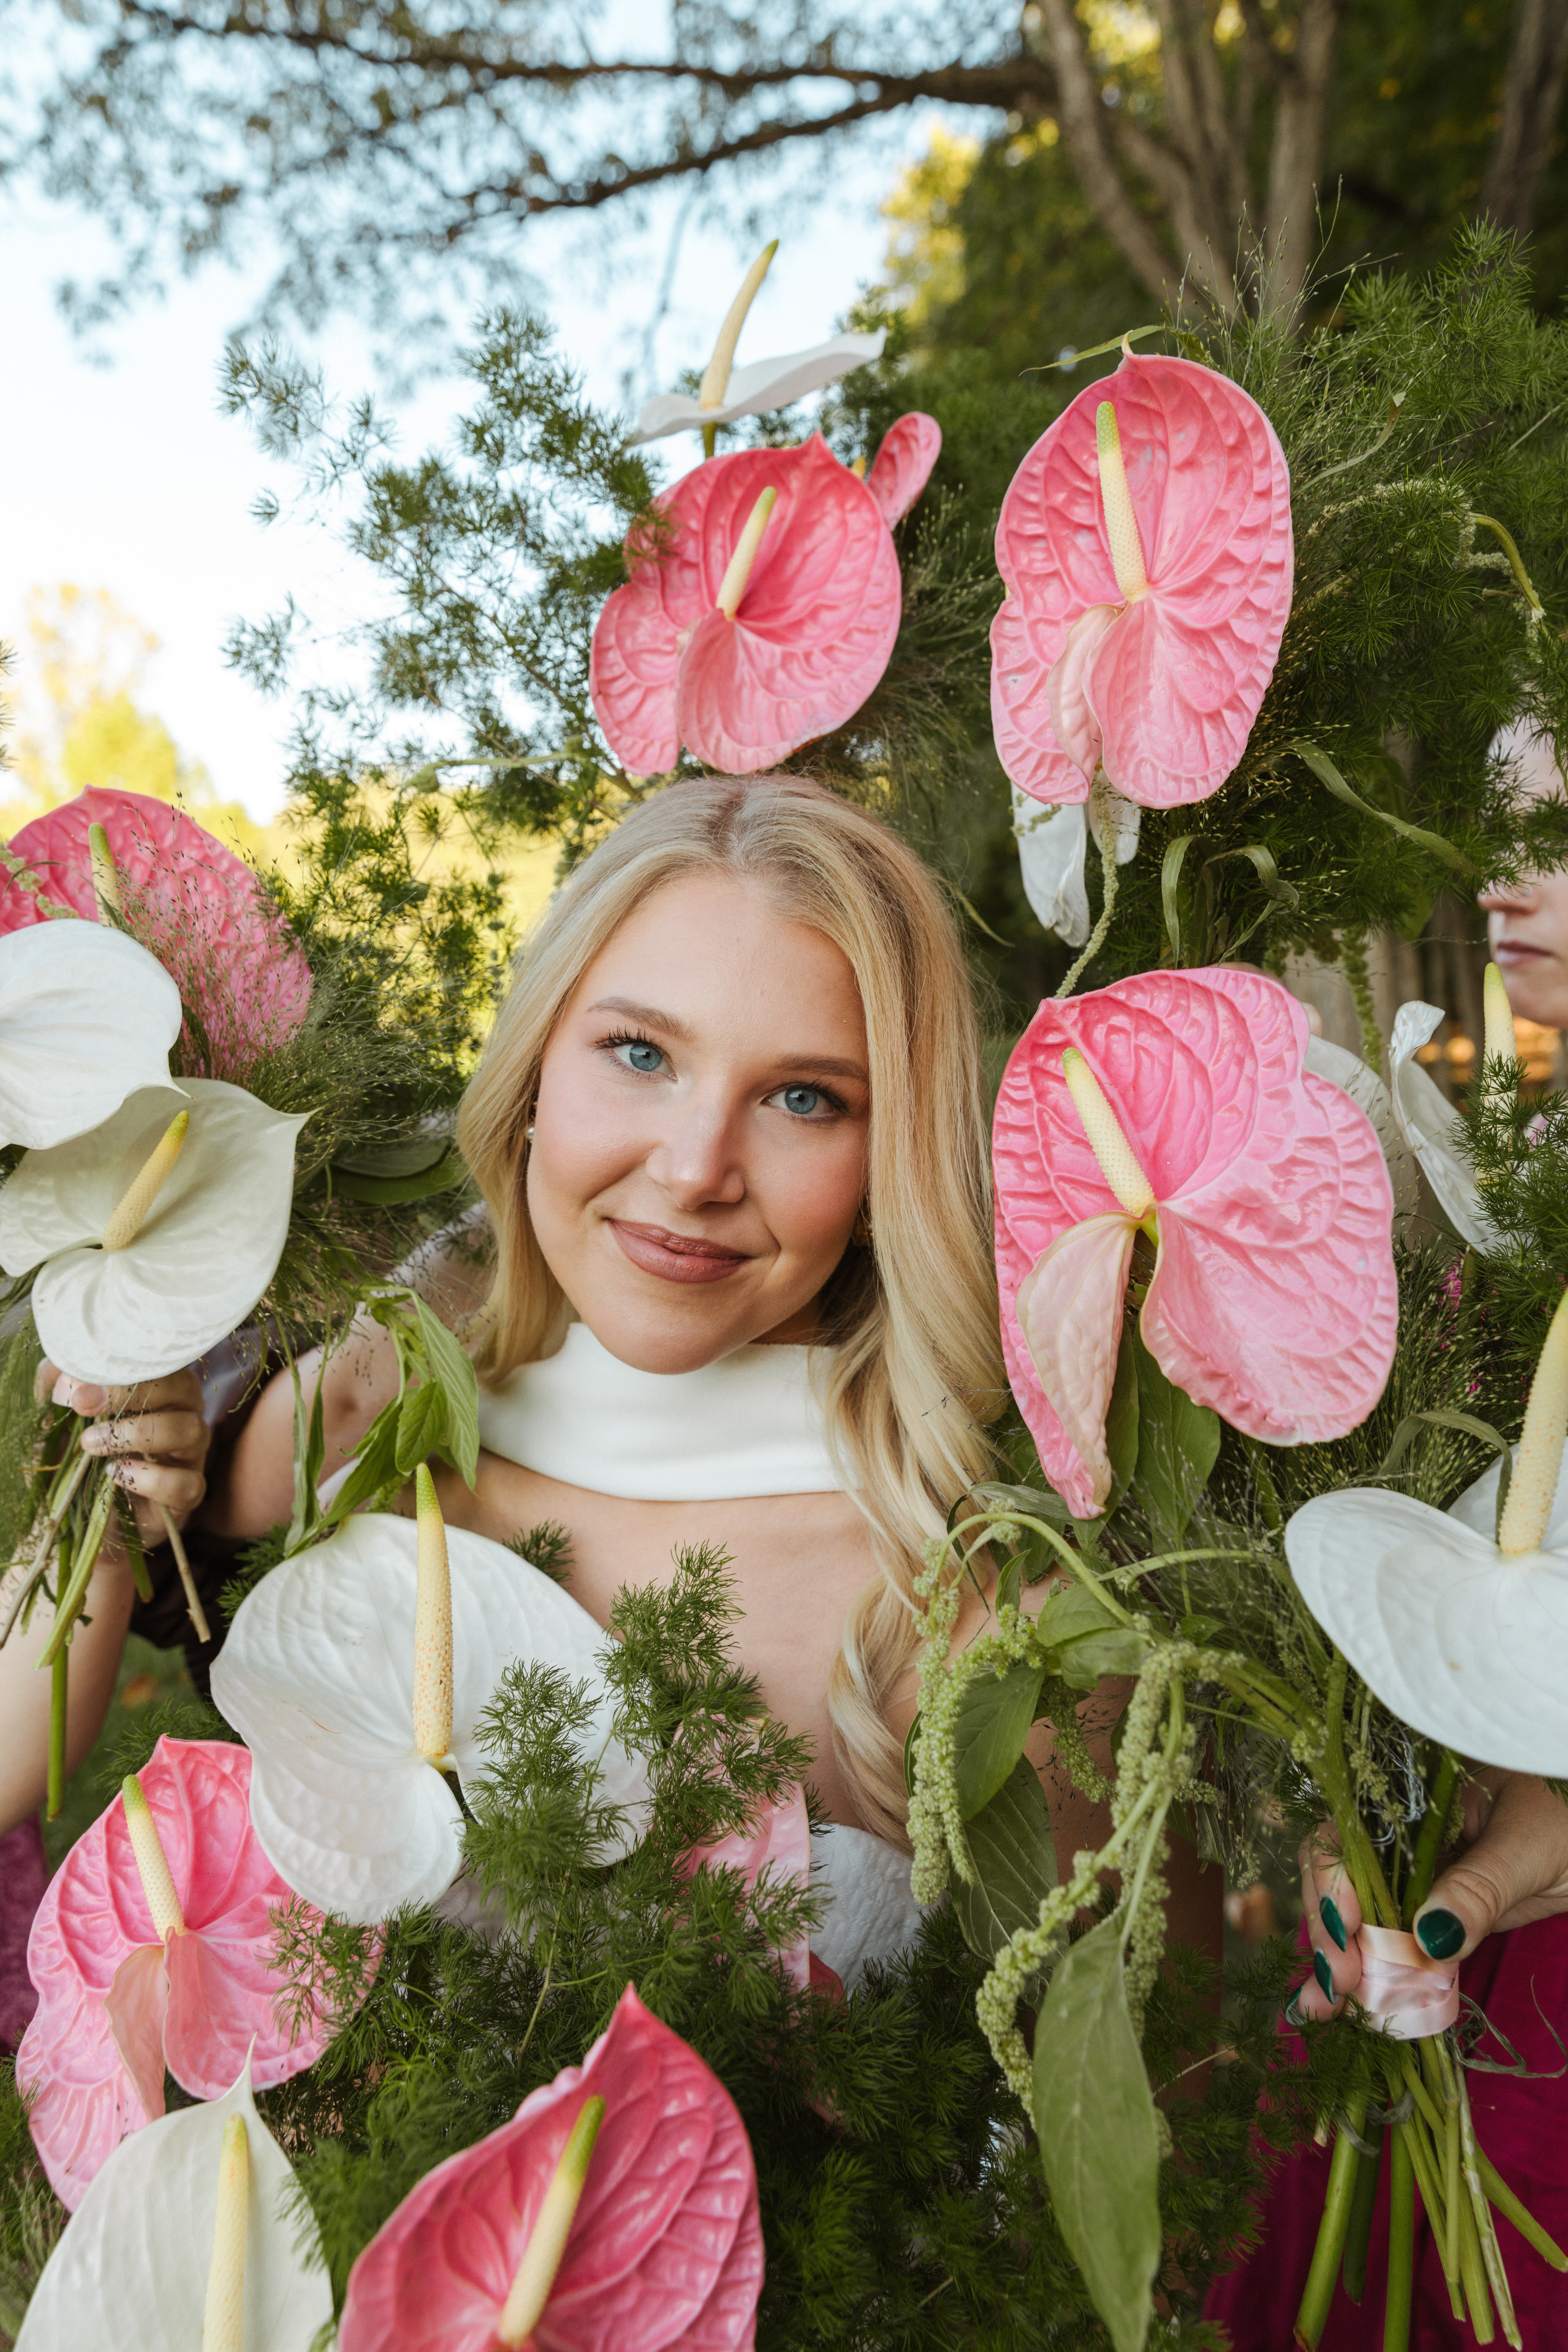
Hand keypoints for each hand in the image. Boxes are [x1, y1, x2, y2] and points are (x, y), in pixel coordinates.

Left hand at [37, 1360, 210, 1554]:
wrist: (78, 1517)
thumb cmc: (76, 1456)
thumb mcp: (59, 1418)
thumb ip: (58, 1387)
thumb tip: (59, 1369)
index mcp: (158, 1388)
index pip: (161, 1362)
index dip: (122, 1370)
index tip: (78, 1388)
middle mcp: (182, 1415)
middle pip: (185, 1388)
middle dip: (133, 1394)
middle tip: (83, 1408)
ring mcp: (189, 1456)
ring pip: (192, 1430)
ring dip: (140, 1434)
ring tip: (93, 1445)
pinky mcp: (187, 1495)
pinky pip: (187, 1483)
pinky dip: (151, 1479)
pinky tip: (117, 1477)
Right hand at [1292, 1770, 1567, 2020]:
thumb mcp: (1526, 1847)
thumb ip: (1478, 1886)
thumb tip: (1429, 1937)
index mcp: (1413, 1799)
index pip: (1349, 1834)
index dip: (1333, 1878)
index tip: (1345, 1927)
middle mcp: (1405, 1838)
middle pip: (1343, 1880)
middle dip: (1329, 1930)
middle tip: (1339, 1984)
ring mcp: (1423, 1878)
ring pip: (1366, 1918)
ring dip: (1342, 1963)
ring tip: (1325, 2007)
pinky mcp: (1446, 1915)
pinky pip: (1405, 1946)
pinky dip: (1383, 1979)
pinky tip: (1355, 2007)